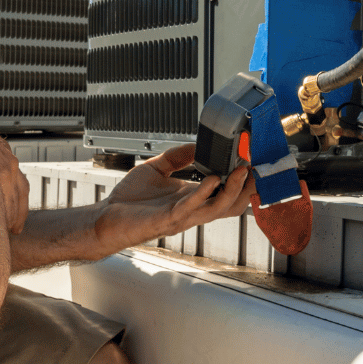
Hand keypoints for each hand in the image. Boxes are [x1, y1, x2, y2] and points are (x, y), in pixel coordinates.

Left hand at [93, 143, 256, 255]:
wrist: (107, 218)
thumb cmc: (130, 200)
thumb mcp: (156, 168)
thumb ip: (177, 156)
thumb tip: (195, 145)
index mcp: (192, 197)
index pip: (226, 193)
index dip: (242, 181)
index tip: (251, 163)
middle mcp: (192, 208)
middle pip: (231, 204)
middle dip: (247, 189)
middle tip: (255, 170)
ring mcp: (182, 215)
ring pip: (218, 208)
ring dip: (232, 190)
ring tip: (240, 172)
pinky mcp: (168, 218)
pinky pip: (191, 207)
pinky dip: (204, 192)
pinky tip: (212, 179)